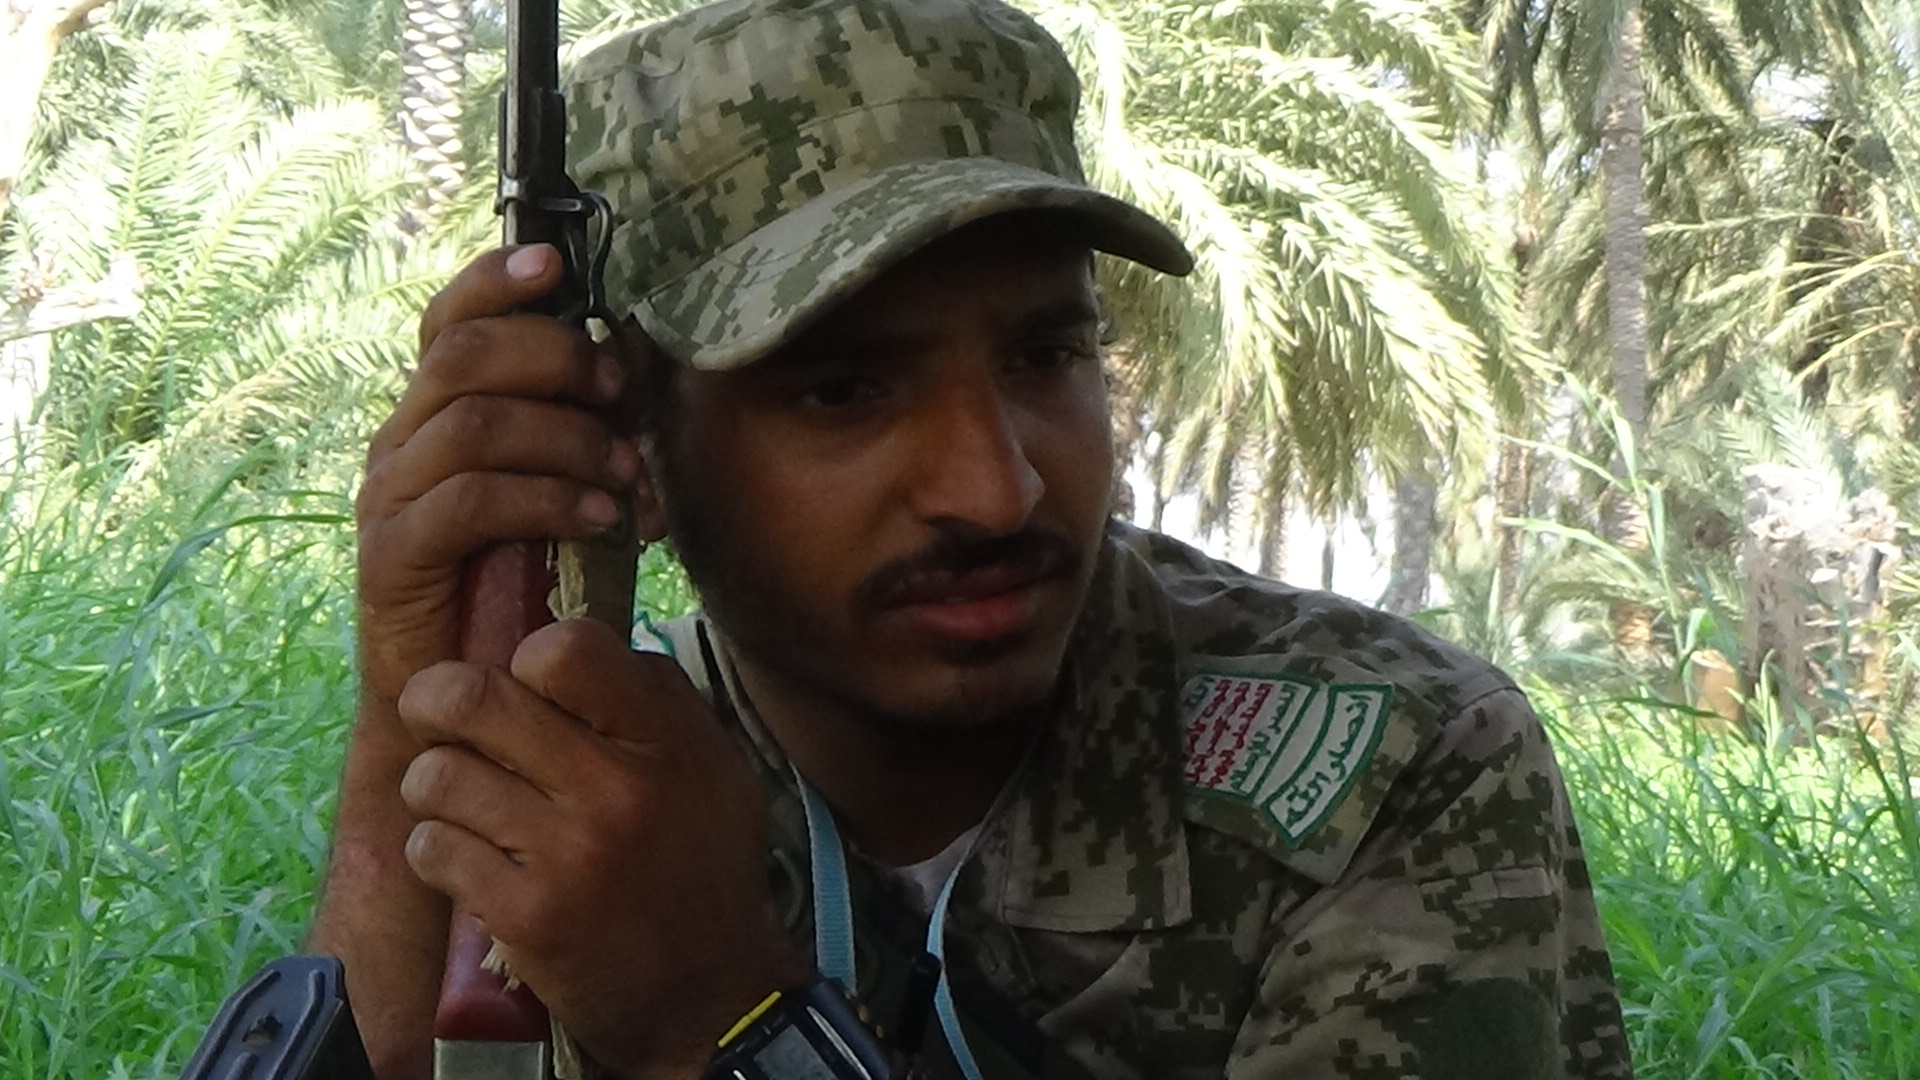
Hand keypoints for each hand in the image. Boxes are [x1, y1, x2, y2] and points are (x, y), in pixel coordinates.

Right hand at [356, 243, 652, 707]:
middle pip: (462, 354)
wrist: (467, 702)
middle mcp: (402, 444)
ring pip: (476, 423)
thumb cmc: (524, 594)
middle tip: (619, 390)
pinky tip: (600, 517)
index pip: (447, 321)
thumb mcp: (559, 496)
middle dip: (554, 358)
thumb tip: (632, 373)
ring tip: (628, 474)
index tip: (555, 262)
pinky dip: (547, 499)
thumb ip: (576, 434)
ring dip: (569, 438)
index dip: (494, 280)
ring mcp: (391, 498)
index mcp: (435, 416)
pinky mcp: (393, 557)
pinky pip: (471, 501)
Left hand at [396, 618, 809, 1079]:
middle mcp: (614, 789)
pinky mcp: (525, 915)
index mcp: (664, 740)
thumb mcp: (712, 766)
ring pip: (436, 776)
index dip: (526, 657)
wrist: (711, 994)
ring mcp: (566, 854)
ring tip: (458, 800)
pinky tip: (468, 860)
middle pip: (473, 698)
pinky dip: (437, 849)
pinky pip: (432, 848)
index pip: (563, 649)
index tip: (524, 684)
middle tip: (437, 715)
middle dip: (434, 700)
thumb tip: (565, 647)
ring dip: (433, 786)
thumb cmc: (704, 867)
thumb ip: (651, 700)